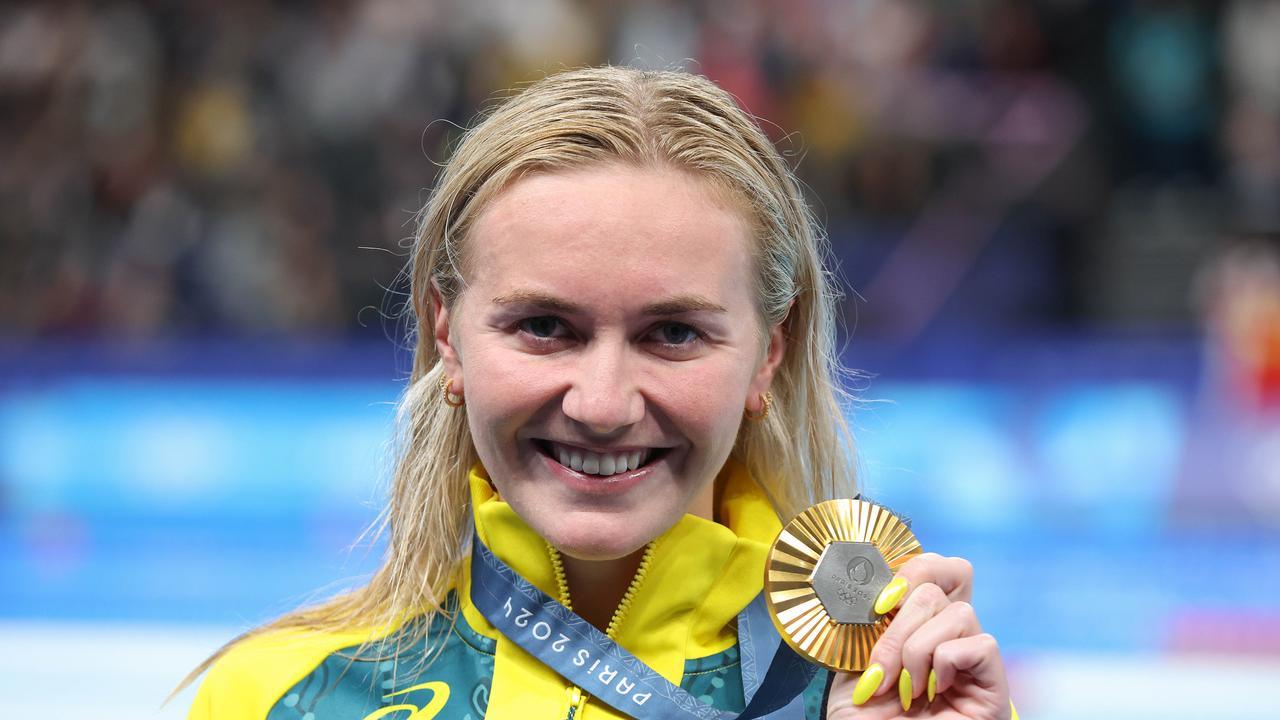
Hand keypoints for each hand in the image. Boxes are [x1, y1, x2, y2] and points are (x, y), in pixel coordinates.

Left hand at [825, 553, 1010, 718]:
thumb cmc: (860, 716)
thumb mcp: (854, 655)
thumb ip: (871, 615)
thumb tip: (878, 574)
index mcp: (918, 623)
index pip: (937, 567)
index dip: (912, 568)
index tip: (879, 601)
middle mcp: (949, 637)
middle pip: (941, 583)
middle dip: (900, 623)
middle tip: (882, 668)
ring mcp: (973, 663)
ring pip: (959, 613)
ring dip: (917, 649)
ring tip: (905, 688)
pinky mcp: (993, 688)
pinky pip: (982, 645)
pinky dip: (946, 663)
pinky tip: (932, 693)